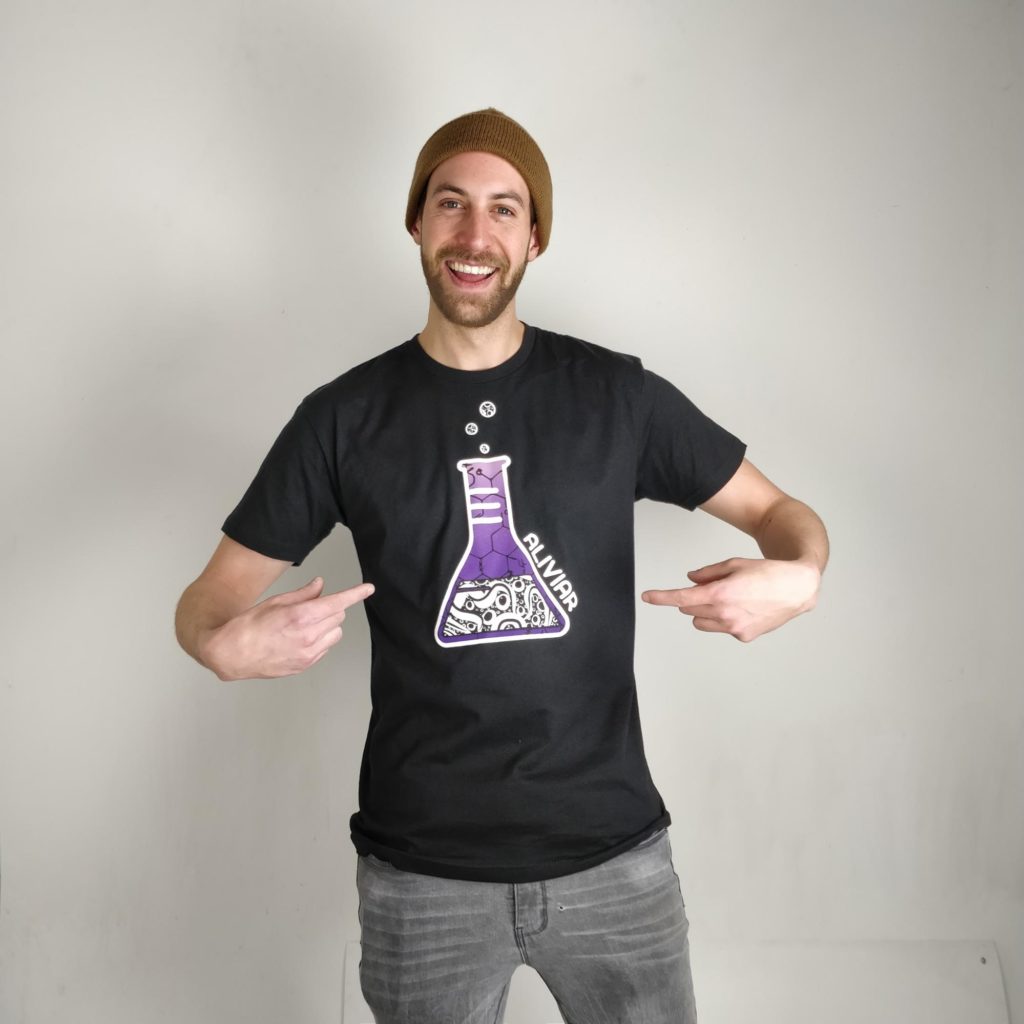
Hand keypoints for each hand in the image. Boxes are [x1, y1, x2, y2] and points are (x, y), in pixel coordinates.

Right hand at [200, 577, 374, 679]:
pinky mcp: (305, 665)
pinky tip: (299, 638)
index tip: (368, 588)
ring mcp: (308, 654)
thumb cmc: (248, 626)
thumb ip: (303, 594)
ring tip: (303, 625)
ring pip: (335, 633)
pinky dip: (319, 640)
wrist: (231, 655)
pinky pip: (325, 648)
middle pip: (338, 616)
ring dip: (327, 625)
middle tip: (309, 607)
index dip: (355, 594)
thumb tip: (321, 586)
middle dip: (330, 608)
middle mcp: (309, 637)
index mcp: (301, 617)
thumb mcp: (275, 602)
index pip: (338, 603)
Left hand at [641, 557, 819, 642]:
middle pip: (690, 609)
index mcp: (720, 594)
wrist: (798, 588)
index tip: (648, 597)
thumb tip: (690, 580)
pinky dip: (724, 619)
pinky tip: (744, 609)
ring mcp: (734, 628)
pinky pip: (721, 628)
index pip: (681, 598)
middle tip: (715, 586)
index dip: (661, 597)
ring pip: (701, 622)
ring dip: (705, 611)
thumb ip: (708, 573)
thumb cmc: (768, 573)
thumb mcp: (734, 564)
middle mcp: (724, 614)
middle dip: (693, 598)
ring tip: (730, 598)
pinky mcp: (743, 637)